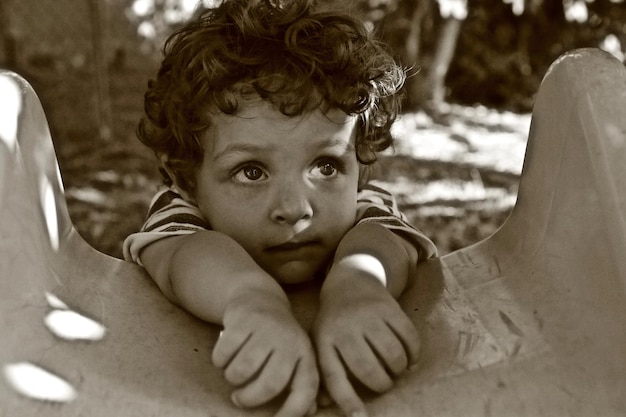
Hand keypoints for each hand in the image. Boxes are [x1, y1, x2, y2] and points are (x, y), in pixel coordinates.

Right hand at [213, 290, 318, 416]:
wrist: (259, 298)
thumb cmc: (278, 338)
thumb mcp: (294, 357)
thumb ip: (301, 383)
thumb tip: (309, 412)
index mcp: (305, 354)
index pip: (305, 390)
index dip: (292, 412)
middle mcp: (290, 341)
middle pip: (270, 384)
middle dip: (250, 399)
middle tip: (239, 399)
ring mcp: (267, 328)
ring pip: (242, 370)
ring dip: (232, 378)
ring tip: (233, 373)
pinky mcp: (243, 319)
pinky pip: (224, 354)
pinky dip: (219, 360)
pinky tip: (224, 356)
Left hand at [313, 260, 419, 416]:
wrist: (351, 281)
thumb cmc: (335, 322)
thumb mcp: (322, 342)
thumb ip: (325, 371)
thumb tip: (321, 406)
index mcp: (325, 341)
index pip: (334, 377)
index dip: (348, 401)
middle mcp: (345, 328)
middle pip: (369, 370)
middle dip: (382, 384)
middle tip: (385, 383)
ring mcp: (368, 316)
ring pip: (393, 356)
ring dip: (399, 369)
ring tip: (396, 368)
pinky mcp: (389, 308)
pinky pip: (410, 338)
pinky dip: (414, 354)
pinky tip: (410, 357)